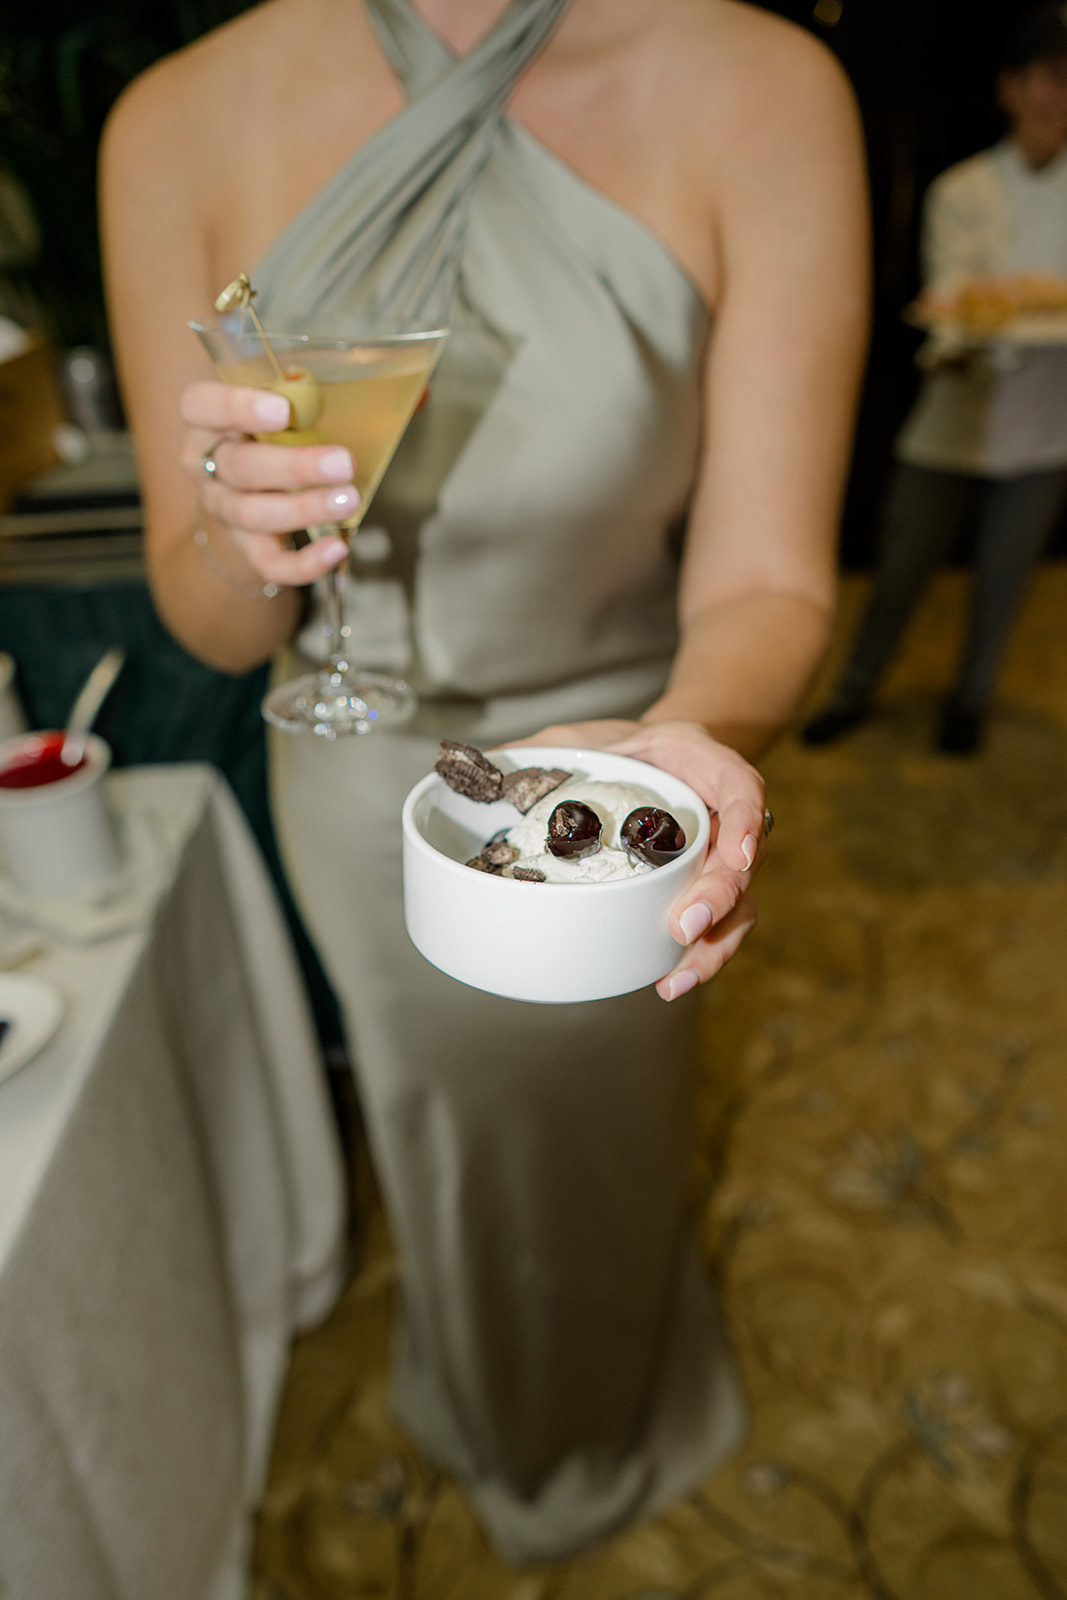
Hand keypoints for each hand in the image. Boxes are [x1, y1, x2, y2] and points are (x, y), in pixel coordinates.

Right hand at [180, 380, 357, 586]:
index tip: (283, 409)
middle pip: (238, 466)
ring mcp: (224, 510)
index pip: (200, 405)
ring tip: (349, 501)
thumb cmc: (278, 436)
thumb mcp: (294, 406)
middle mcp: (207, 464)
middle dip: (293, 466)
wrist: (255, 495)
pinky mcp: (247, 549)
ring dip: (303, 508)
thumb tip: (418, 395)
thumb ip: (342, 393)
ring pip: (252, 513)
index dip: (236, 406)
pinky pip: (268, 563)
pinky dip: (303, 562)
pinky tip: (337, 548)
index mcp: (209, 418)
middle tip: (342, 463)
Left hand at [517, 718, 767, 1000]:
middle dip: (718, 896)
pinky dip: (699, 955)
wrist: (646, 754)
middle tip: (683, 927)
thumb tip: (481, 770)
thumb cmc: (615, 747)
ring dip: (714, 944)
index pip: (740, 784)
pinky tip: (667, 980)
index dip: (744, 818)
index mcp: (699, 763)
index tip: (735, 852)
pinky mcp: (703, 886)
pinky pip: (717, 925)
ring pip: (739, 904)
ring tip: (675, 977)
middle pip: (742, 859)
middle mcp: (720, 812)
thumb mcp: (579, 737)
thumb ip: (542, 751)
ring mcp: (719, 855)